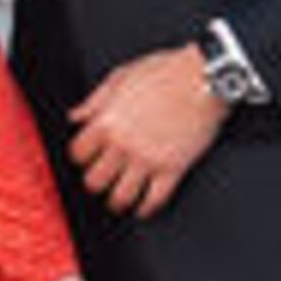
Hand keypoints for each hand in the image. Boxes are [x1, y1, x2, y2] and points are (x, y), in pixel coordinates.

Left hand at [67, 45, 228, 219]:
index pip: (78, 153)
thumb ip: (95, 100)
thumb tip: (76, 116)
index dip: (80, 157)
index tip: (87, 159)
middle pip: (94, 181)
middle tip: (102, 181)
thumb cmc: (166, 71)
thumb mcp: (122, 76)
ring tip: (119, 201)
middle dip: (95, 183)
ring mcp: (148, 158)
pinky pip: (155, 200)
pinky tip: (143, 208)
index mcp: (107, 121)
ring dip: (117, 201)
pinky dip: (146, 209)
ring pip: (120, 197)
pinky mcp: (173, 168)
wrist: (204, 76)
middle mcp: (124, 144)